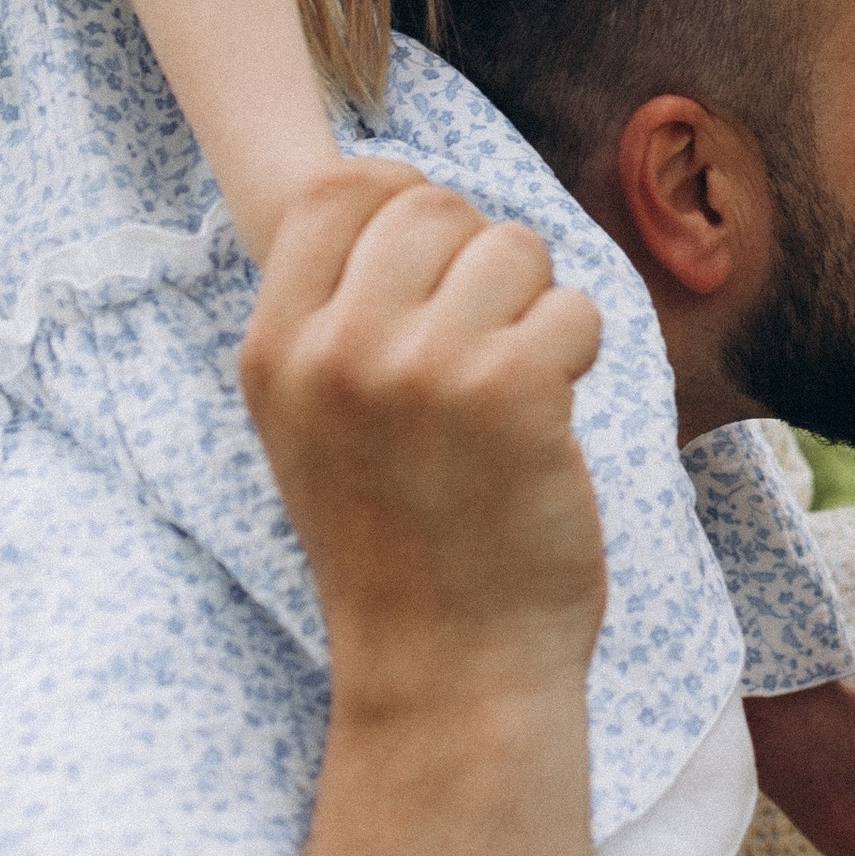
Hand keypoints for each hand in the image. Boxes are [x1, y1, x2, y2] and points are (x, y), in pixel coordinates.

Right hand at [239, 163, 606, 708]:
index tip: (436, 263)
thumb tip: (395, 184)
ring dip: (536, 305)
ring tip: (518, 385)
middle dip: (480, 258)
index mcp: (274, 352)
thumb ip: (333, 314)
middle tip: (487, 340)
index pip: (337, 189)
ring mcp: (421, 367)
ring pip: (513, 247)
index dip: (403, 199)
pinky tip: (552, 417)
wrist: (449, 671)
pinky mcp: (511, 390)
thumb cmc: (399, 543)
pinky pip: (573, 307)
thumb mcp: (312, 426)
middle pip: (433, 205)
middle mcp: (335, 350)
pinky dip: (579, 352)